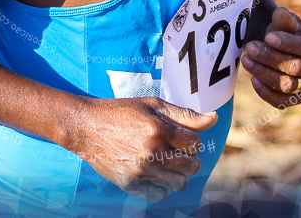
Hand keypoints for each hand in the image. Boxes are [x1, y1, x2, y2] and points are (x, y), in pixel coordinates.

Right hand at [67, 97, 216, 202]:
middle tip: (176, 152)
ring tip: (168, 164)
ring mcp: (141, 170)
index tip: (180, 138)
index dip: (191, 140)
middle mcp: (151, 151)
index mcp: (158, 128)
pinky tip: (154, 174)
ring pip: (179, 184)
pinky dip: (161, 188)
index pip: (195, 143)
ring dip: (178, 175)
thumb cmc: (122, 112)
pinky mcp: (130, 184)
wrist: (87, 127)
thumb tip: (213, 118)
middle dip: (189, 158)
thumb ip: (184, 114)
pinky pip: (160, 195)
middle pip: (192, 165)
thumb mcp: (153, 105)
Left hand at [241, 6, 300, 107]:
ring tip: (246, 60)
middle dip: (270, 57)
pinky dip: (266, 93)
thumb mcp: (284, 22)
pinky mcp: (294, 99)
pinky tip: (253, 79)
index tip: (268, 37)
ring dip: (264, 73)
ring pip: (288, 86)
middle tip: (250, 47)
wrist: (277, 46)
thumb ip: (283, 19)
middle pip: (296, 68)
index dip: (287, 44)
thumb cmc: (283, 32)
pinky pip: (282, 102)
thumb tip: (281, 13)